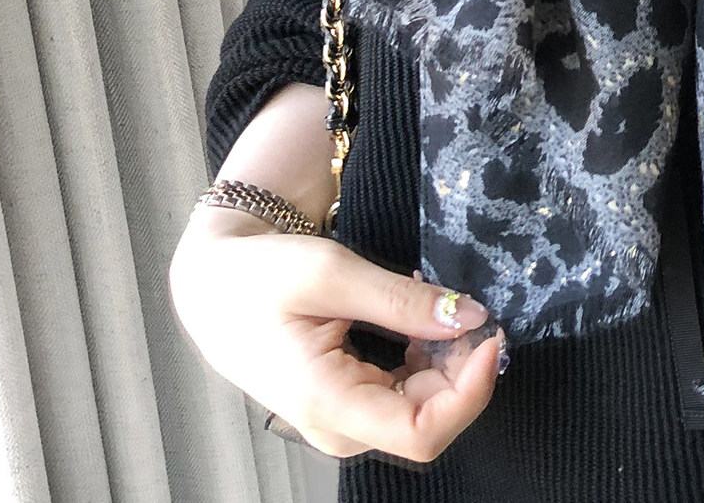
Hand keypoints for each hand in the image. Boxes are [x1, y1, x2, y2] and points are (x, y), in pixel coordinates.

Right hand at [168, 206, 502, 461]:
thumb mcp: (332, 272)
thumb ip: (402, 301)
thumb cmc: (259, 277)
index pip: (421, 432)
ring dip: (448, 361)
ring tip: (434, 303)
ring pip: (422, 407)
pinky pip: (406, 394)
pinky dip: (428, 358)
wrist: (213, 287)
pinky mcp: (348, 403)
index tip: (489, 335)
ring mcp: (342, 419)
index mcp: (326, 401)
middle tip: (467, 305)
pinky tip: (418, 317)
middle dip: (463, 368)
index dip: (470, 391)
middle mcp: (336, 425)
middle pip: (429, 419)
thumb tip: (471, 318)